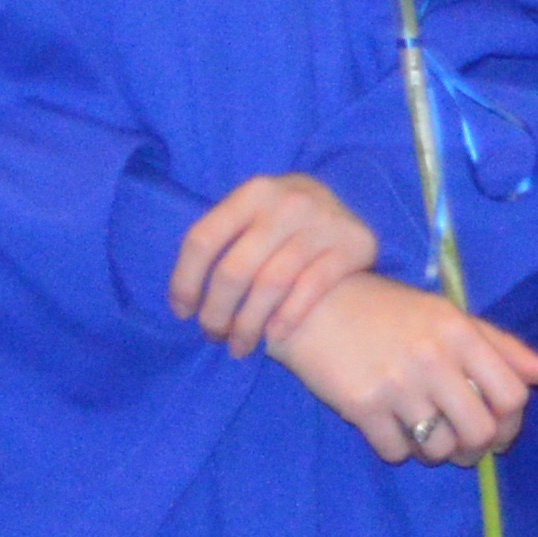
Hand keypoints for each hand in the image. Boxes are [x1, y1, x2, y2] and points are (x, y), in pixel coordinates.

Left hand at [171, 171, 377, 354]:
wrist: (347, 218)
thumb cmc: (283, 226)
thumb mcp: (253, 216)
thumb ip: (222, 240)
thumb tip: (183, 295)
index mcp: (255, 191)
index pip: (203, 239)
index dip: (185, 282)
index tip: (183, 313)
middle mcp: (289, 201)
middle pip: (234, 270)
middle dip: (216, 312)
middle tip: (214, 335)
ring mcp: (324, 221)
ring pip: (270, 284)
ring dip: (248, 325)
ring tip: (240, 345)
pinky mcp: (354, 244)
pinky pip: (310, 289)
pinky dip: (286, 318)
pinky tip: (274, 335)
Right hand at [263, 269, 537, 466]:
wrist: (317, 305)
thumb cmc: (392, 312)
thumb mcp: (453, 318)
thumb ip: (506, 349)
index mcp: (462, 333)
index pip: (512, 395)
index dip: (512, 424)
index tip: (499, 430)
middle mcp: (434, 358)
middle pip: (480, 431)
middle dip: (477, 449)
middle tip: (465, 446)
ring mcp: (396, 384)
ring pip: (439, 448)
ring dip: (438, 453)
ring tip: (428, 435)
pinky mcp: (360, 406)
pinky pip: (396, 452)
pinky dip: (400, 451)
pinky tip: (394, 430)